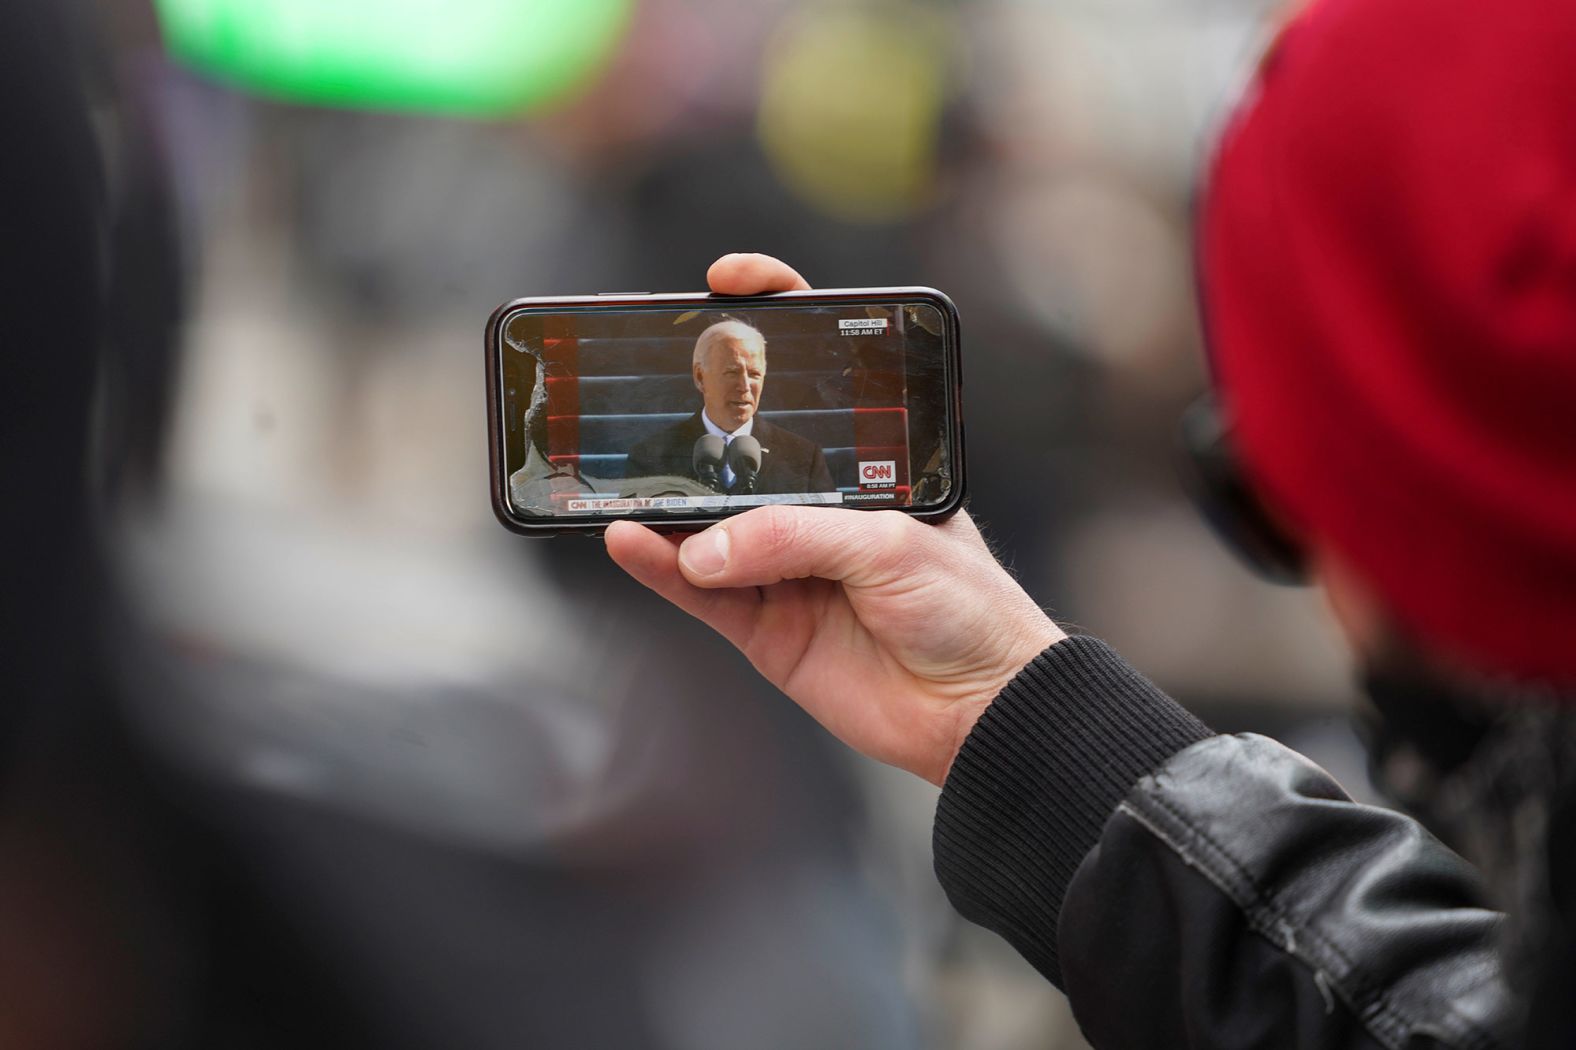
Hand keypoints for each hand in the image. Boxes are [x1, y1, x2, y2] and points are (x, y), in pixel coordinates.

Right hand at [605, 253, 1064, 784]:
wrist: (983, 710)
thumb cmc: (968, 607)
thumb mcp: (893, 545)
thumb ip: (796, 537)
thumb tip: (704, 550)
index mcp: (865, 466)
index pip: (812, 378)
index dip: (772, 322)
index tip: (728, 287)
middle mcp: (819, 509)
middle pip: (742, 452)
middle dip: (695, 420)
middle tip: (649, 395)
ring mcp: (785, 567)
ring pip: (706, 525)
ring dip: (663, 507)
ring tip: (623, 488)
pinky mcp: (764, 627)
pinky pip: (697, 590)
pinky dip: (658, 566)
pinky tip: (629, 541)